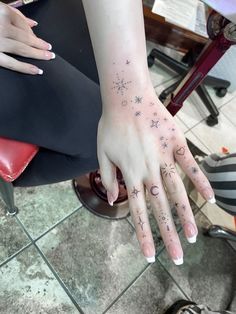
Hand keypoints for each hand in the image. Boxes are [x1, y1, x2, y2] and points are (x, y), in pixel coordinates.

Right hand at [0, 2, 54, 74]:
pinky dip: (25, 68)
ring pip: (22, 49)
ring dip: (38, 55)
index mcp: (1, 11)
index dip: (33, 32)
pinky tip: (37, 70)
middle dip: (40, 45)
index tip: (41, 40)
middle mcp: (0, 26)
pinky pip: (12, 63)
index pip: (22, 23)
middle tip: (50, 52)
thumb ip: (15, 13)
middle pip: (26, 36)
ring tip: (48, 58)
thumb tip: (34, 22)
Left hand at [97, 85, 214, 264]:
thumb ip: (109, 178)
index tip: (149, 256)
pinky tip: (209, 197)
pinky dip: (200, 180)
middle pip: (160, 207)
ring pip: (177, 191)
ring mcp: (164, 157)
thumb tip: (115, 200)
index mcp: (130, 174)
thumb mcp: (101, 153)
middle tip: (177, 257)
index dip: (143, 234)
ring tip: (194, 236)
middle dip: (168, 234)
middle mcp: (149, 171)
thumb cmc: (112, 125)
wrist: (126, 98)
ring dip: (186, 215)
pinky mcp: (176, 144)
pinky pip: (190, 165)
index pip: (137, 211)